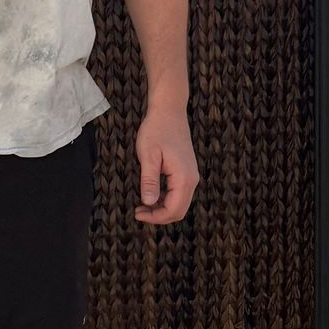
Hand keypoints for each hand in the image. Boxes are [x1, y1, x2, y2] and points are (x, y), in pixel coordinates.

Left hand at [135, 101, 198, 225]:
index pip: (173, 210)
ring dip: (161, 209)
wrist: (169, 111)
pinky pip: (179, 194)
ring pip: (179, 203)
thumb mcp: (148, 155)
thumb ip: (149, 180)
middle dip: (159, 216)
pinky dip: (165, 200)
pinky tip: (150, 195)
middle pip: (179, 211)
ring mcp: (191, 176)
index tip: (137, 213)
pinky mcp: (186, 172)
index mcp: (184, 178)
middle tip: (138, 211)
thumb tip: (148, 202)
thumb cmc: (157, 130)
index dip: (155, 217)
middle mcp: (192, 179)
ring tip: (142, 205)